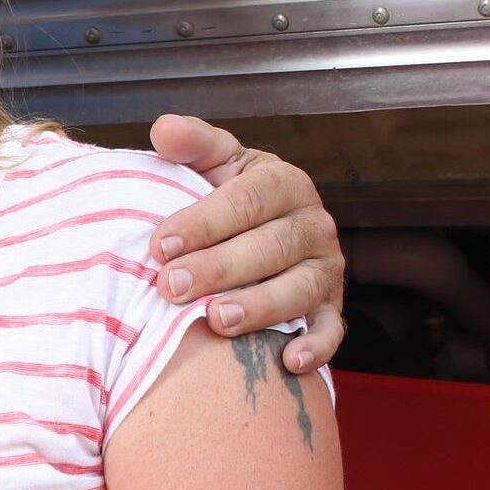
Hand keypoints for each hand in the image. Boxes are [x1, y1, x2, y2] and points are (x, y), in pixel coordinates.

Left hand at [146, 114, 344, 373]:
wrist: (257, 230)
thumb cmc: (224, 194)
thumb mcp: (213, 161)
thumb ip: (191, 144)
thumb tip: (163, 128)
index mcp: (283, 182)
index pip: (245, 201)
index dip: (201, 223)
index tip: (157, 245)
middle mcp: (313, 224)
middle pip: (269, 248)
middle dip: (218, 269)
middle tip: (170, 286)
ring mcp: (327, 268)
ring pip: (299, 290)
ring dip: (258, 308)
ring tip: (216, 320)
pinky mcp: (332, 307)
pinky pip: (330, 330)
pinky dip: (315, 347)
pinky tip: (287, 362)